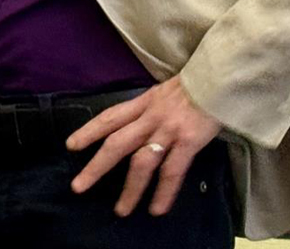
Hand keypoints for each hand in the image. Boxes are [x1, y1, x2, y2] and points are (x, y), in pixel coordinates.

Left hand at [66, 76, 221, 216]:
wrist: (219, 78)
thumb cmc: (194, 86)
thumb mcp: (164, 92)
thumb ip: (150, 108)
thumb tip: (139, 124)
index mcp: (143, 102)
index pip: (110, 117)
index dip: (89, 131)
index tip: (71, 146)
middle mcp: (150, 116)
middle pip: (116, 142)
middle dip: (96, 166)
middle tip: (78, 186)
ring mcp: (168, 129)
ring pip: (141, 162)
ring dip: (130, 189)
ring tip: (120, 211)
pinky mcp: (188, 141)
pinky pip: (172, 171)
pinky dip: (163, 192)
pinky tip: (156, 209)